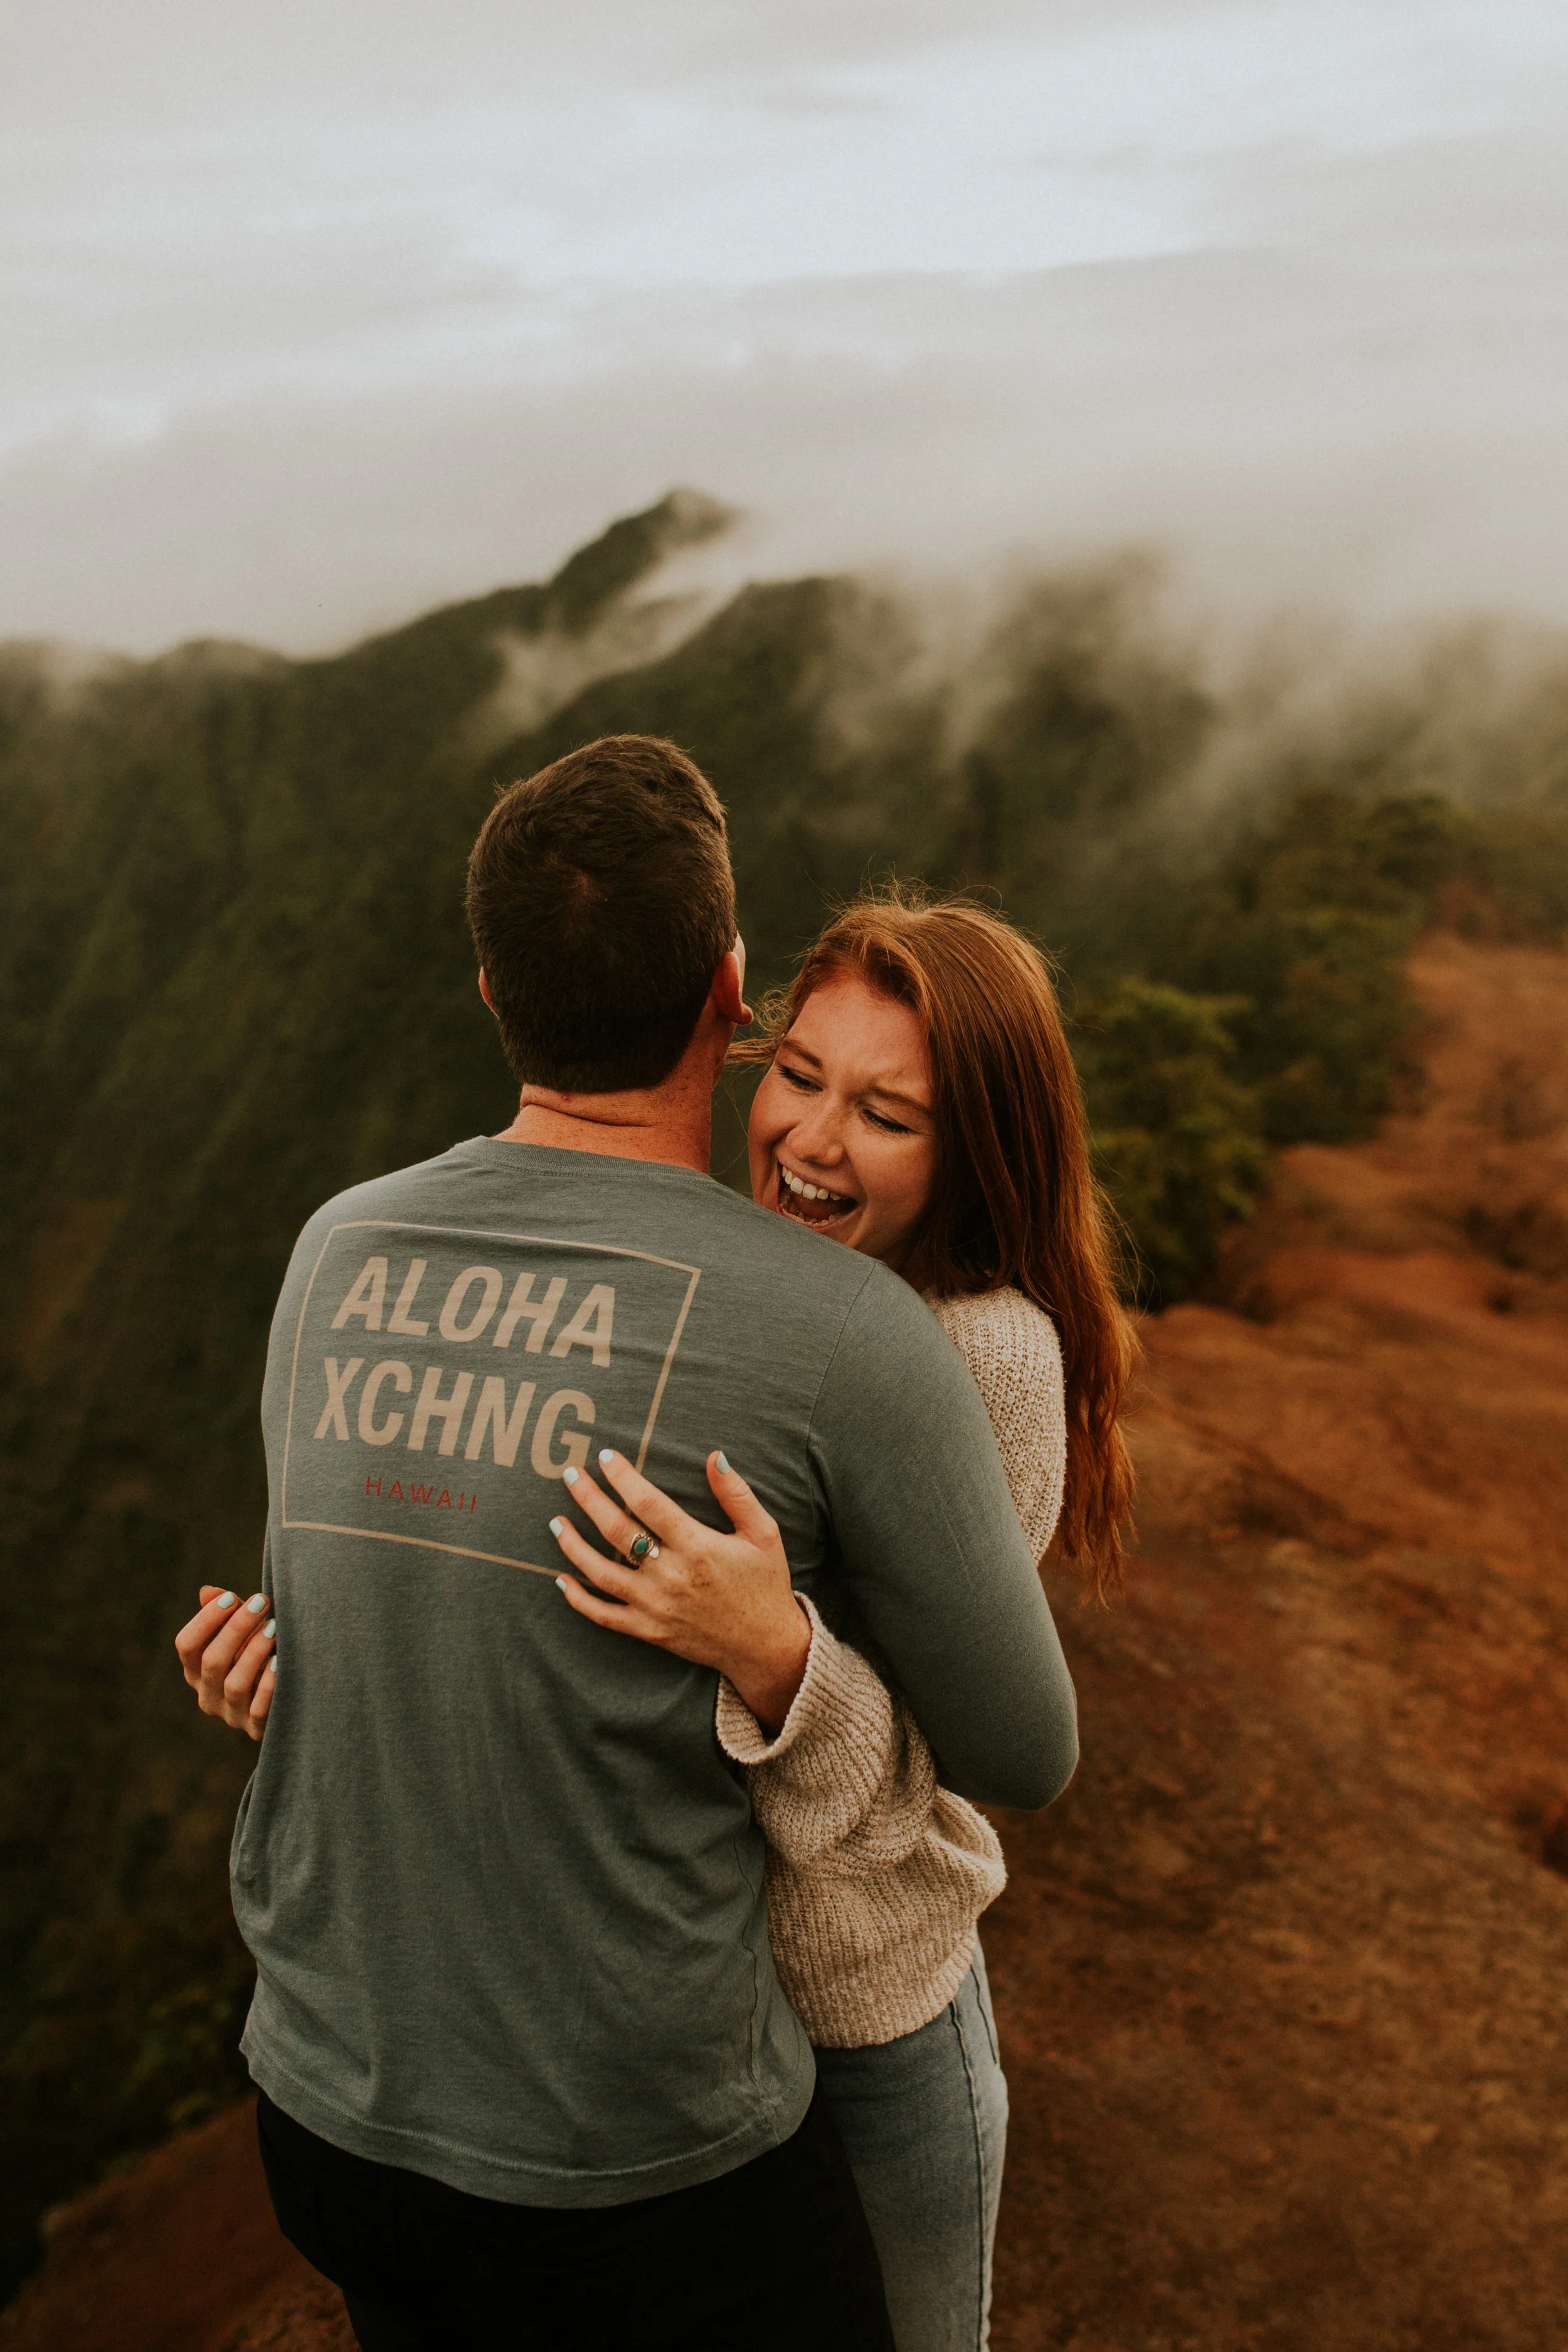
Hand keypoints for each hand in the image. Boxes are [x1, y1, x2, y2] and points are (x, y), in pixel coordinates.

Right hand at [174, 1585, 276, 1741]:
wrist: (292, 1698)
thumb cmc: (263, 1654)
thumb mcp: (244, 1634)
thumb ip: (227, 1613)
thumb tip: (208, 1592)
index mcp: (197, 1671)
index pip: (186, 1646)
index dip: (205, 1620)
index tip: (231, 1597)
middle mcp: (208, 1695)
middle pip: (212, 1661)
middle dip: (236, 1628)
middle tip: (260, 1602)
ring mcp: (231, 1715)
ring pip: (234, 1684)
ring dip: (253, 1652)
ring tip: (274, 1627)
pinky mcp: (256, 1729)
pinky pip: (258, 1709)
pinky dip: (268, 1684)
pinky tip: (280, 1661)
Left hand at [551, 1450, 811, 1734]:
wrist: (764, 1646)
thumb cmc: (765, 1583)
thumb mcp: (763, 1533)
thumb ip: (737, 1494)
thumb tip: (715, 1455)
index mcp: (698, 1546)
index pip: (648, 1503)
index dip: (623, 1477)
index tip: (606, 1456)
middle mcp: (671, 1575)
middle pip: (617, 1531)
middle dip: (589, 1499)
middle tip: (571, 1475)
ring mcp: (655, 1606)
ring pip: (600, 1572)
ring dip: (573, 1545)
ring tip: (556, 1521)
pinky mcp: (649, 1631)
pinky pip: (604, 1615)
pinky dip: (579, 1599)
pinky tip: (561, 1579)